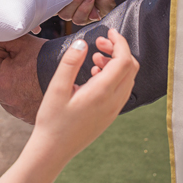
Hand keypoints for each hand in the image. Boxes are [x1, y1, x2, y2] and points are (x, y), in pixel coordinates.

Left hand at [0, 35, 46, 123]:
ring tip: (31, 81)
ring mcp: (19, 111)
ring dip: (15, 93)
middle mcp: (8, 100)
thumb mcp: (24, 43)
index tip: (0, 67)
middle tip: (19, 72)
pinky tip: (37, 91)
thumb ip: (3, 41)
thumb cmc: (47, 58)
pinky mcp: (30, 118)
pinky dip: (27, 101)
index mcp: (1, 81)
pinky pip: (22, 110)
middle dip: (2, 83)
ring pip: (8, 102)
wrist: (74, 77)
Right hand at [32, 29, 138, 158]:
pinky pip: (122, 90)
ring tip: (94, 57)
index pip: (124, 60)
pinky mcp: (110, 116)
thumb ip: (70, 63)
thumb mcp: (56, 88)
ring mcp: (114, 110)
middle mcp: (113, 102)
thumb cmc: (52, 121)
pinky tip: (95, 74)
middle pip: (131, 68)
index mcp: (102, 93)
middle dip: (118, 50)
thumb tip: (82, 42)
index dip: (120, 42)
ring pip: (128, 79)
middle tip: (99, 42)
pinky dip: (114, 76)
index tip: (108, 32)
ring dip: (116, 63)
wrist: (53, 151)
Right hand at [41, 0, 115, 24]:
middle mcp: (60, 3)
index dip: (37, 10)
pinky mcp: (85, 17)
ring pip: (68, 16)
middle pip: (55, 10)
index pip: (39, 4)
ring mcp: (72, 10)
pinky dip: (88, 7)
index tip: (39, 14)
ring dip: (80, 2)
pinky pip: (80, 19)